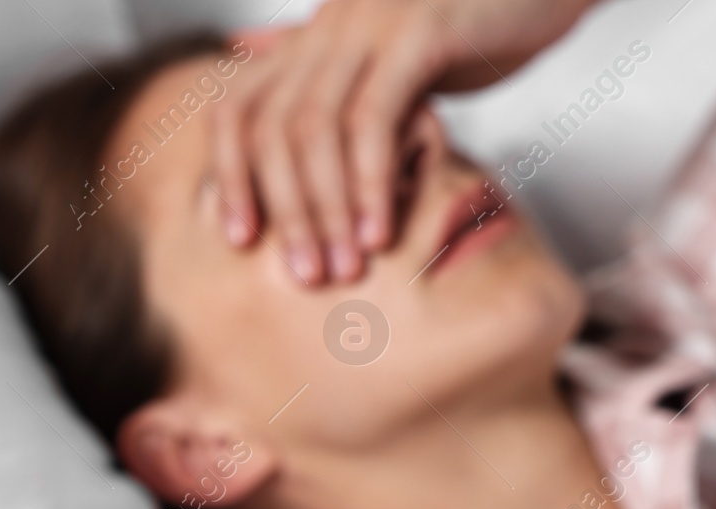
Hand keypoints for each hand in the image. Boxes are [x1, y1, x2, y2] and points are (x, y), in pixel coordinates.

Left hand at [211, 0, 596, 283]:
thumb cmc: (485, 23)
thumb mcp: (402, 59)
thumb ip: (342, 84)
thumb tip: (271, 91)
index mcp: (317, 34)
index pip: (237, 107)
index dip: (230, 173)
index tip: (240, 240)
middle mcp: (331, 22)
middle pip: (271, 128)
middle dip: (284, 211)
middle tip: (304, 275)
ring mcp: (369, 21)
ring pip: (315, 130)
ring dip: (325, 209)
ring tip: (342, 268)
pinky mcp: (418, 28)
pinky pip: (373, 120)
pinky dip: (370, 183)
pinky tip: (380, 232)